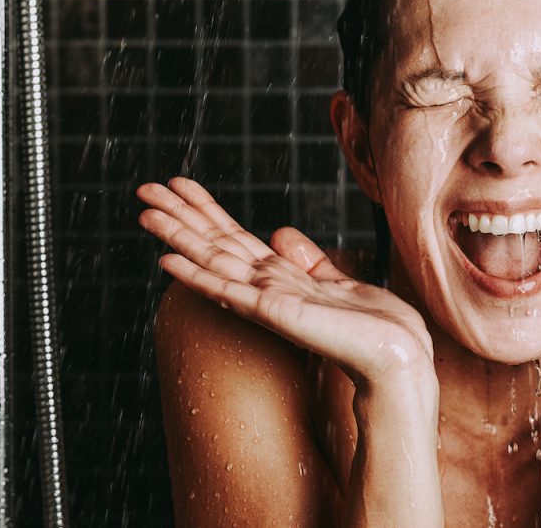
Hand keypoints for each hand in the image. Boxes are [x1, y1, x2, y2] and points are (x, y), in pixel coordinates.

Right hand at [137, 178, 434, 388]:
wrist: (396, 356)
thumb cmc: (375, 327)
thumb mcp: (339, 281)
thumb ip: (308, 262)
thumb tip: (281, 235)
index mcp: (281, 279)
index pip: (234, 237)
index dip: (206, 210)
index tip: (179, 184)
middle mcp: (266, 288)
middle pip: (214, 243)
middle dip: (180, 216)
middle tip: (144, 190)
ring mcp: (266, 301)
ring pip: (212, 261)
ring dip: (178, 238)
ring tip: (144, 214)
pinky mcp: (273, 313)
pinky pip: (227, 290)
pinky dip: (196, 275)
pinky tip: (168, 261)